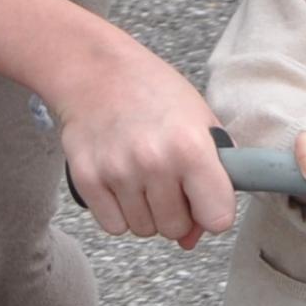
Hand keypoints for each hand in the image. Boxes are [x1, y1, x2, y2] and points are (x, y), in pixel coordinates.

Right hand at [52, 42, 236, 247]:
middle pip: (176, 229)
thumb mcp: (201, 121)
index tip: (205, 198)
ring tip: (143, 174)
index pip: (218, 218)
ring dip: (147, 211)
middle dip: (177, 212)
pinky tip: (122, 181)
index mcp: (191, 147)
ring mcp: (118, 173)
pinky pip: (114, 226)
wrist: (97, 70)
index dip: (213, 212)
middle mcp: (154, 163)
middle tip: (169, 179)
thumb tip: (194, 236)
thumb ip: (213, 177)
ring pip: (144, 230)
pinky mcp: (87, 180)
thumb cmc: (154, 92)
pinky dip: (120, 212)